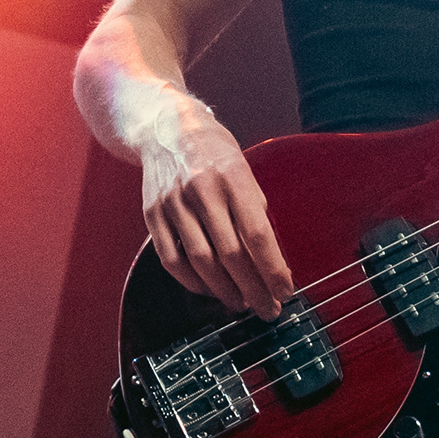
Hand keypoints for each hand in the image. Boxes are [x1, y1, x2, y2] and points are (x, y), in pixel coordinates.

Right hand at [137, 97, 291, 316]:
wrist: (166, 128)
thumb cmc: (214, 152)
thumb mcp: (245, 170)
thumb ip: (255, 210)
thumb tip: (271, 258)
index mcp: (233, 177)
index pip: (257, 234)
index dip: (273, 269)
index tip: (286, 291)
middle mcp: (201, 191)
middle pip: (230, 254)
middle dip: (253, 289)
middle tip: (268, 309)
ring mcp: (173, 204)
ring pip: (201, 262)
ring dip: (225, 291)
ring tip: (242, 303)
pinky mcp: (152, 215)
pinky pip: (172, 260)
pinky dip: (193, 282)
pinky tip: (211, 290)